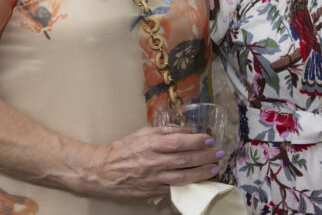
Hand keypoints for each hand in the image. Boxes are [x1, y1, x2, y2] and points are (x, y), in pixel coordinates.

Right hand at [78, 126, 222, 199]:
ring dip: (201, 173)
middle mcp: (153, 162)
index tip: (209, 138)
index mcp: (151, 145)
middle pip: (184, 159)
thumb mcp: (143, 133)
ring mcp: (153, 179)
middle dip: (204, 156)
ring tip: (214, 168)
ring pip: (182, 177)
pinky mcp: (152, 191)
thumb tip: (187, 130)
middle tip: (219, 152)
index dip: (196, 141)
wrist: (102, 172)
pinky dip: (188, 185)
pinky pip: (174, 188)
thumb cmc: (124, 149)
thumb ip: (166, 131)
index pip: (178, 142)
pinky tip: (199, 181)